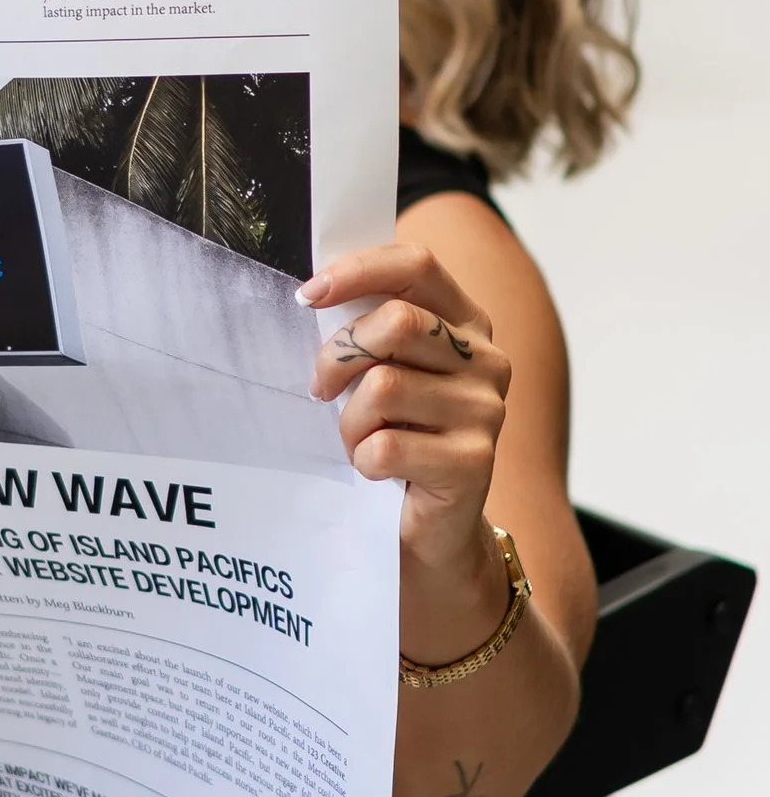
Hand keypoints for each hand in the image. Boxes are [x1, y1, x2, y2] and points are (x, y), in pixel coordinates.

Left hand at [304, 238, 513, 656]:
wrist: (427, 531)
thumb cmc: (393, 438)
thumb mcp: (380, 374)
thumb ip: (365, 330)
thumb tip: (312, 292)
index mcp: (466, 322)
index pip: (416, 265)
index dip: (358, 271)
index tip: (308, 295)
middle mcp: (486, 360)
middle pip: (396, 323)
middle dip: (338, 356)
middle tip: (319, 390)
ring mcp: (487, 411)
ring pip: (385, 387)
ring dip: (349, 422)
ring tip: (355, 441)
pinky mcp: (474, 463)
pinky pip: (387, 447)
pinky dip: (363, 461)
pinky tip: (373, 472)